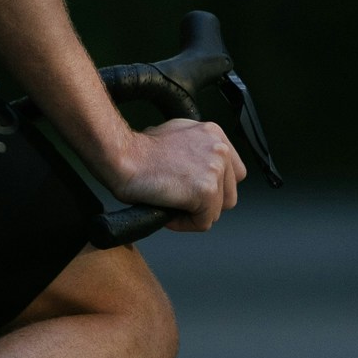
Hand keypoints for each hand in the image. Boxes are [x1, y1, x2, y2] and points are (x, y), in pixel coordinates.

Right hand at [109, 119, 244, 232]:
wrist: (123, 156)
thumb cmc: (139, 150)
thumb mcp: (176, 134)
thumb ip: (196, 148)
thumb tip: (198, 168)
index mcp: (214, 134)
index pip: (234, 172)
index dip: (215, 187)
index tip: (195, 191)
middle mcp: (219, 149)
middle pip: (229, 194)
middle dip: (206, 203)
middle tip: (180, 200)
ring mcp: (215, 170)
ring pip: (217, 210)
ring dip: (194, 213)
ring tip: (171, 205)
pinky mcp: (205, 191)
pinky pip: (203, 222)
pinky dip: (184, 224)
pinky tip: (167, 213)